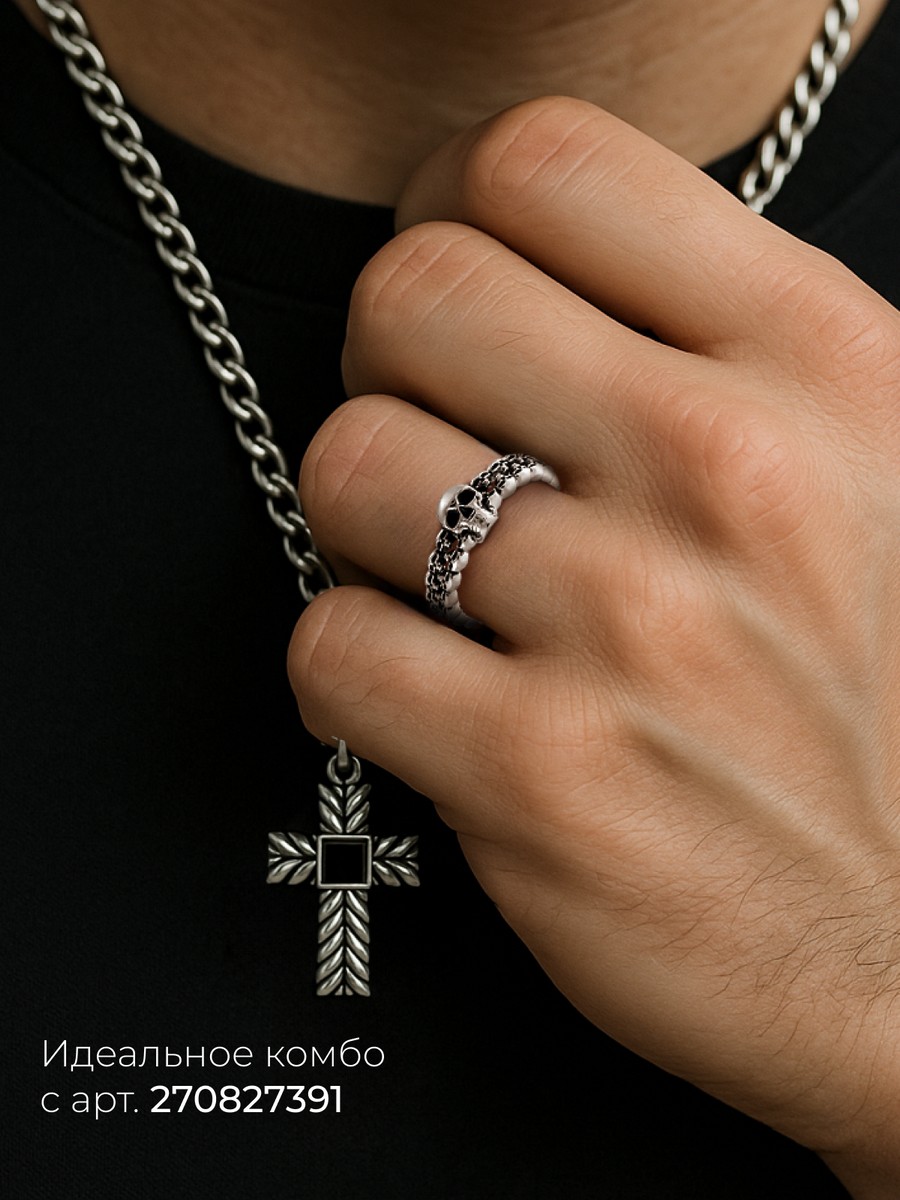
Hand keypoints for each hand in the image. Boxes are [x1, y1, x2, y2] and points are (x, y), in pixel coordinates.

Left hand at [288, 97, 899, 1195]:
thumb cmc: (889, 701)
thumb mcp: (875, 463)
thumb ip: (725, 342)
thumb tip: (549, 267)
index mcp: (815, 361)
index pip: (545, 163)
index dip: (459, 208)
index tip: (462, 285)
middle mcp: (722, 470)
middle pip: (415, 293)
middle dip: (392, 360)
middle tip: (431, 430)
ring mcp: (626, 625)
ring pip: (346, 467)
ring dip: (363, 522)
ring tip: (432, 577)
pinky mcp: (540, 777)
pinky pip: (332, 649)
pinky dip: (350, 667)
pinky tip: (419, 689)